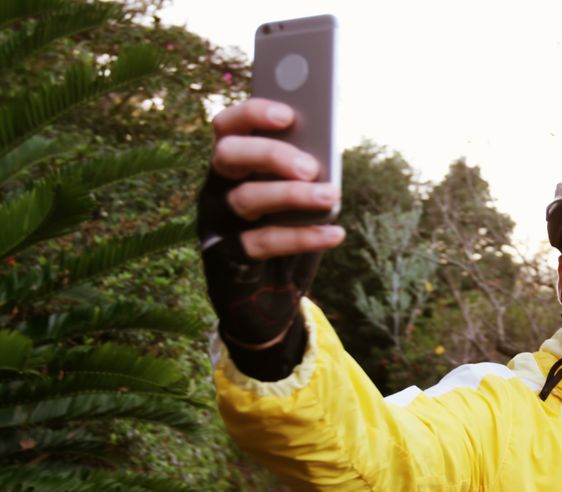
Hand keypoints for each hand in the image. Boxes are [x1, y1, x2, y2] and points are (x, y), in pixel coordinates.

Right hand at [197, 98, 344, 358]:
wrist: (266, 298)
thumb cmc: (284, 231)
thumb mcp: (293, 197)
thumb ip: (300, 172)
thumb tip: (324, 154)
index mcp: (231, 164)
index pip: (227, 126)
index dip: (252, 114)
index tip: (288, 114)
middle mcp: (216, 188)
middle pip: (229, 155)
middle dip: (271, 154)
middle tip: (311, 166)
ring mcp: (217, 224)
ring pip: (246, 198)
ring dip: (292, 195)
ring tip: (330, 196)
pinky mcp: (227, 259)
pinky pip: (264, 243)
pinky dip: (303, 236)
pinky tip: (336, 233)